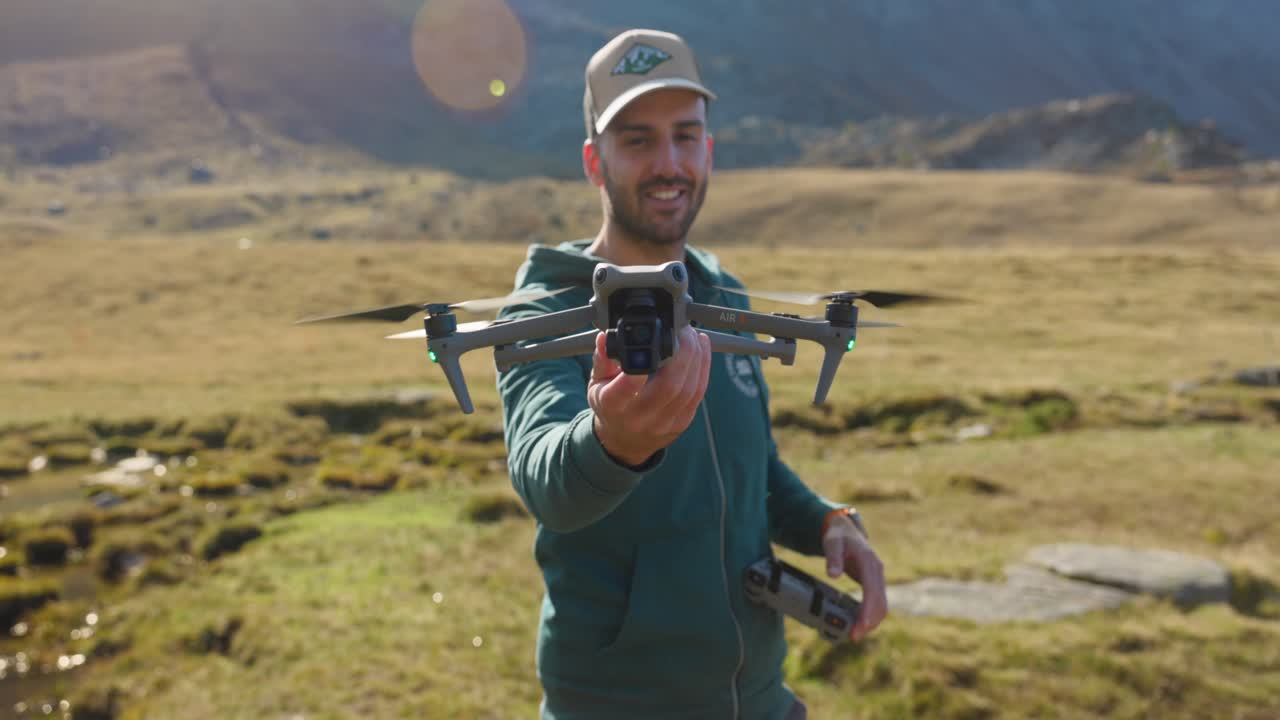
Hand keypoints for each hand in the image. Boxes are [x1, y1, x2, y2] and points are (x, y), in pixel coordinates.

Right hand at [588, 325, 711, 465]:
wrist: (624, 441)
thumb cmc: (610, 407)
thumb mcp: (597, 384)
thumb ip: (602, 359)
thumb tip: (605, 337)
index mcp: (613, 406)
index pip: (625, 389)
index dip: (639, 368)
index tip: (649, 343)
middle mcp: (639, 418)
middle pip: (668, 386)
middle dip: (682, 353)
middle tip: (682, 329)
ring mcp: (664, 423)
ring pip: (688, 389)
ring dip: (696, 357)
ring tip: (692, 335)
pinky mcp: (682, 422)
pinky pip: (698, 393)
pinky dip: (703, 367)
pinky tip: (701, 348)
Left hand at [822, 516, 887, 641]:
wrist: (845, 529)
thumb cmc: (838, 536)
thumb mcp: (832, 543)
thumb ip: (833, 557)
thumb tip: (833, 575)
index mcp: (869, 562)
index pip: (872, 591)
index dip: (867, 611)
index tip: (860, 626)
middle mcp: (877, 571)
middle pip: (880, 602)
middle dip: (869, 621)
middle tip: (854, 636)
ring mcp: (877, 577)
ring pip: (881, 604)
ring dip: (871, 621)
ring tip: (855, 633)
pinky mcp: (873, 582)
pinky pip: (876, 601)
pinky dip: (870, 614)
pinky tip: (859, 623)